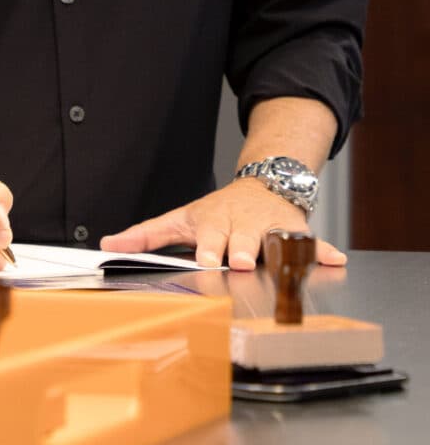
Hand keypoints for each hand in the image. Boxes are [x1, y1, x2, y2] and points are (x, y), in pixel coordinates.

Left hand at [99, 178, 346, 269]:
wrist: (261, 184)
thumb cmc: (217, 211)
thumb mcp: (180, 218)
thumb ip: (146, 234)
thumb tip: (107, 244)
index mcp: (214, 223)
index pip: (210, 238)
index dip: (210, 248)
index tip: (209, 259)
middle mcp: (243, 225)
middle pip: (244, 239)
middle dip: (244, 249)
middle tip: (243, 260)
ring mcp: (271, 227)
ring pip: (276, 240)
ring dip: (281, 250)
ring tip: (285, 258)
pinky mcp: (296, 231)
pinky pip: (314, 242)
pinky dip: (325, 251)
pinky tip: (336, 259)